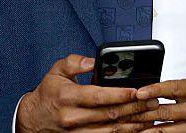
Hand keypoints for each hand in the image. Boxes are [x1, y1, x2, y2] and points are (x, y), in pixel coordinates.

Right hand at [17, 54, 159, 131]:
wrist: (34, 119)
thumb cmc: (48, 94)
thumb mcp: (56, 71)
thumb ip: (74, 62)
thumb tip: (93, 60)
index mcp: (67, 97)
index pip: (98, 97)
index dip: (119, 94)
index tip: (137, 91)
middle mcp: (72, 117)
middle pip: (109, 114)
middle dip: (134, 108)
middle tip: (152, 102)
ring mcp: (77, 132)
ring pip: (110, 130)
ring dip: (133, 124)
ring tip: (150, 116)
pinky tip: (135, 128)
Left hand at [124, 77, 185, 131]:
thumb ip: (176, 87)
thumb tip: (150, 91)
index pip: (172, 88)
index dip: (153, 90)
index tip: (138, 93)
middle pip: (165, 112)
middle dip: (142, 113)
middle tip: (124, 113)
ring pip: (166, 130)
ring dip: (145, 130)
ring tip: (129, 129)